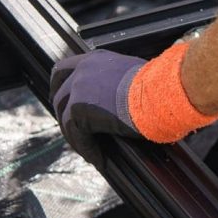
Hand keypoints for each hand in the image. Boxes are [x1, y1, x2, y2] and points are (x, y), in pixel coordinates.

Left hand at [50, 49, 146, 166]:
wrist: (159, 93)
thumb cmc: (157, 86)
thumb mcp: (132, 75)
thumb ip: (117, 82)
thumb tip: (120, 99)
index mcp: (96, 59)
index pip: (65, 69)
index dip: (60, 86)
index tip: (61, 98)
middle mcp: (83, 70)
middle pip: (59, 93)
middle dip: (62, 112)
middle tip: (71, 129)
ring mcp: (78, 89)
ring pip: (64, 118)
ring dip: (75, 136)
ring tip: (90, 150)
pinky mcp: (78, 110)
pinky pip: (77, 135)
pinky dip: (87, 149)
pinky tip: (99, 159)